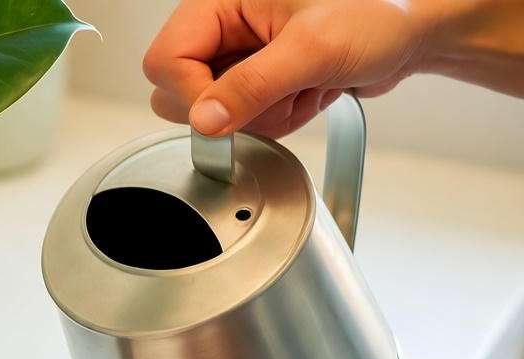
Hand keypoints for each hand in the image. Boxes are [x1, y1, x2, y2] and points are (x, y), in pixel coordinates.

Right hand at [143, 0, 437, 136]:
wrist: (418, 28)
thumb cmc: (378, 11)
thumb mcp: (314, 47)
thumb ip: (252, 85)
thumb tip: (203, 121)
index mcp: (220, 1)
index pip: (165, 60)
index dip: (191, 94)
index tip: (226, 114)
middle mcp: (223, 26)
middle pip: (179, 91)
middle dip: (232, 107)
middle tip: (280, 90)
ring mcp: (238, 55)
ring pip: (213, 113)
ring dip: (262, 114)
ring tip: (305, 86)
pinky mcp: (256, 79)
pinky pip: (243, 119)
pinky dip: (278, 117)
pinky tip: (309, 92)